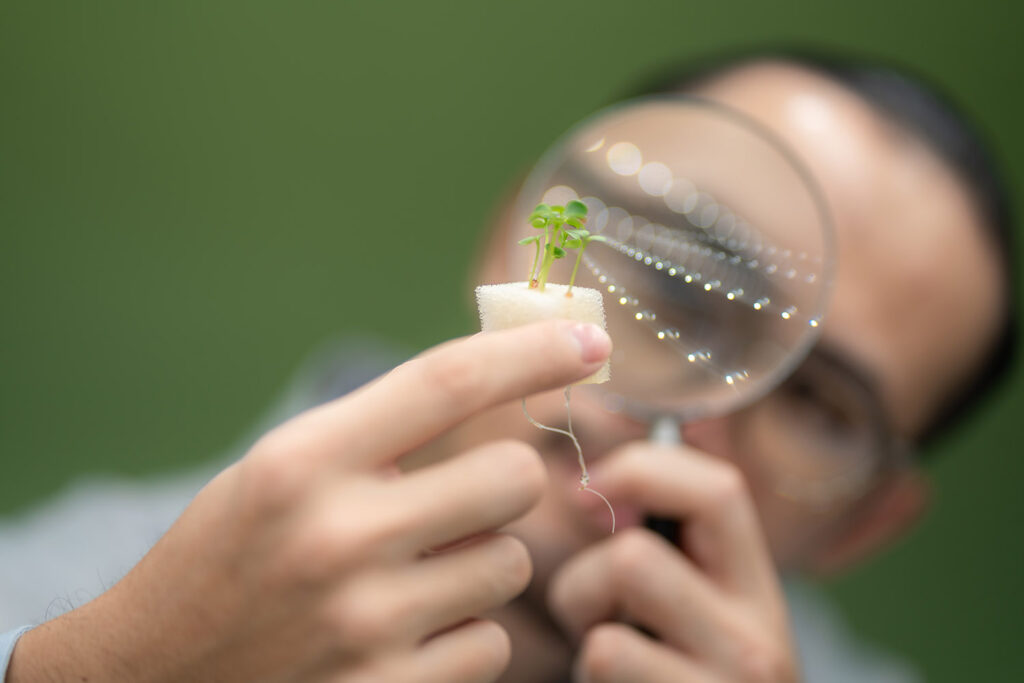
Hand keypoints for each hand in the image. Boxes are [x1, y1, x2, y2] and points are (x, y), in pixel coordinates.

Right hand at [8, 320, 611, 682]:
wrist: (153, 674)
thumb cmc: (228, 554)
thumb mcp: (284, 469)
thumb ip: (385, 430)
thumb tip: (504, 380)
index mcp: (304, 462)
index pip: (448, 382)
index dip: (533, 352)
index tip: (590, 336)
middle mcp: (338, 538)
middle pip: (512, 477)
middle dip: (507, 479)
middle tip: (463, 494)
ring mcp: (366, 625)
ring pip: (511, 564)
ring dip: (481, 561)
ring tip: (412, 573)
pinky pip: (490, 641)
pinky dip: (465, 631)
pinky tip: (405, 632)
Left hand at [547, 443, 798, 682]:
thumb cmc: (684, 674)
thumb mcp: (696, 607)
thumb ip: (668, 548)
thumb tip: (591, 487)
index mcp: (758, 589)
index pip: (720, 489)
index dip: (641, 469)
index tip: (590, 490)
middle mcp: (758, 639)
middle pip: (635, 558)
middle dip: (586, 579)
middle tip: (593, 611)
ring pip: (605, 629)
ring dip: (583, 635)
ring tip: (605, 659)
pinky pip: (604, 664)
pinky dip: (588, 677)